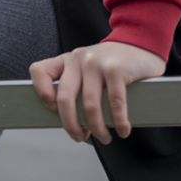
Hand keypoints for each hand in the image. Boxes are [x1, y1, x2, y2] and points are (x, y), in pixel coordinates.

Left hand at [29, 40, 165, 143]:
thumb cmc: (112, 64)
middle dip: (71, 126)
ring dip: (98, 129)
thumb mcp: (87, 68)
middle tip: (80, 137)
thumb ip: (77, 86)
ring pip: (89, 106)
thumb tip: (72, 124)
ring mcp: (96, 62)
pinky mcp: (116, 69)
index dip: (43, 95)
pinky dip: (119, 122)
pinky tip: (123, 130)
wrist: (141, 43)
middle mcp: (78, 59)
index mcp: (67, 60)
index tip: (54, 111)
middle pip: (65, 99)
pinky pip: (114, 103)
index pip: (39, 71)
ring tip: (105, 137)